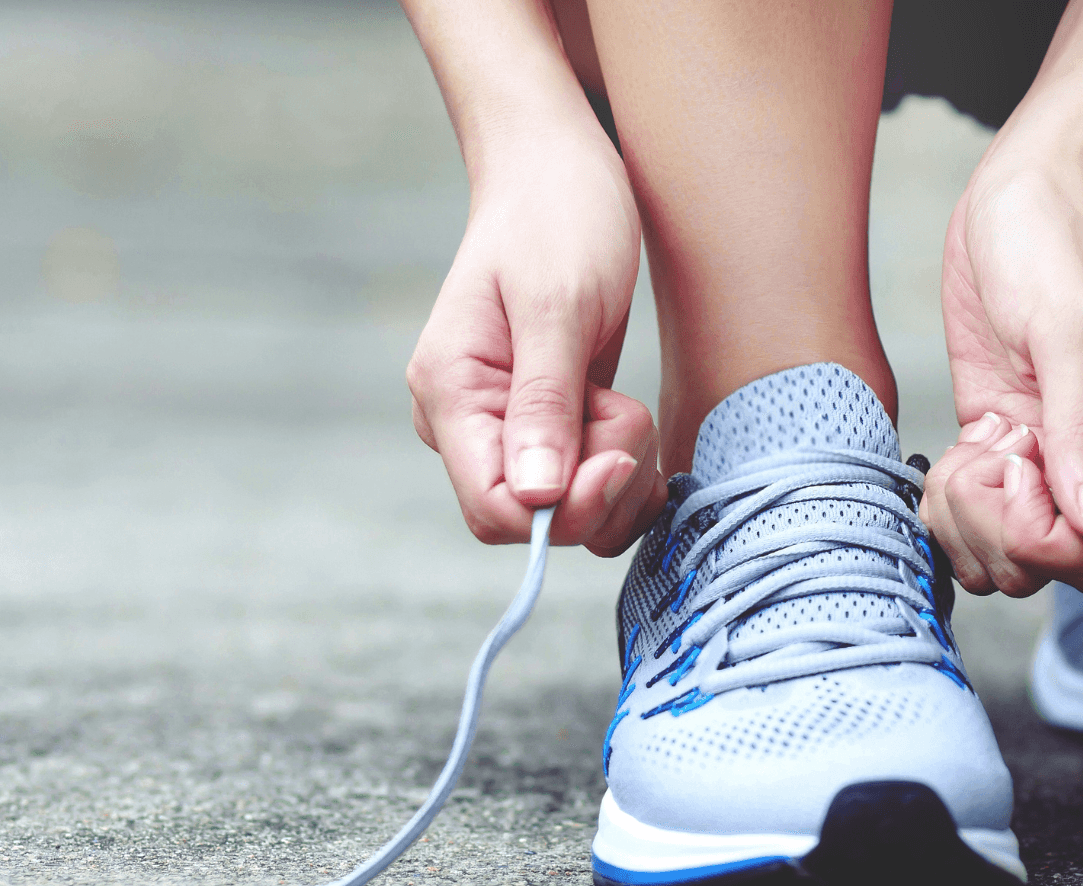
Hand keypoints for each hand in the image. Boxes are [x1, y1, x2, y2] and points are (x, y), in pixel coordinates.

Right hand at [406, 130, 666, 555]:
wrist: (558, 169)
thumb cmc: (557, 215)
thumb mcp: (558, 304)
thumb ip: (545, 402)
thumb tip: (537, 498)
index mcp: (450, 393)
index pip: (494, 509)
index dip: (563, 509)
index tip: (618, 455)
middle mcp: (468, 423)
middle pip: (534, 520)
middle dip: (598, 487)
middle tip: (627, 412)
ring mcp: (505, 428)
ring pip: (568, 513)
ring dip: (617, 476)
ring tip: (626, 403)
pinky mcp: (546, 427)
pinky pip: (585, 490)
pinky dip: (622, 472)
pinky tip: (632, 424)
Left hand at [921, 162, 1082, 595]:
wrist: (1022, 195)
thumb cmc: (1055, 245)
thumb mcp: (1070, 328)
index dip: (1042, 539)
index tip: (1013, 471)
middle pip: (1043, 564)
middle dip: (993, 530)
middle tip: (981, 457)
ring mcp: (1041, 457)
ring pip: (1001, 549)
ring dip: (965, 519)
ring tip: (966, 453)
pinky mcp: (998, 443)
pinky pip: (972, 511)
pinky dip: (950, 500)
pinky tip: (952, 452)